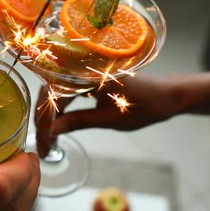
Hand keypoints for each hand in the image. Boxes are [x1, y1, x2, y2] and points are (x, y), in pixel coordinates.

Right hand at [35, 75, 183, 156]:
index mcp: (91, 72)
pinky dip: (60, 106)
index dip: (47, 119)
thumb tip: (52, 131)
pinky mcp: (87, 73)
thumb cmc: (145, 106)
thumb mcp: (111, 119)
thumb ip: (79, 121)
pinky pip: (66, 88)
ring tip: (48, 139)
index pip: (57, 94)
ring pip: (56, 90)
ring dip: (50, 114)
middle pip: (52, 91)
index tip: (45, 141)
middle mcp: (84, 64)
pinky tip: (57, 124)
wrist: (166, 95)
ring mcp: (85, 68)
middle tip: (43, 146)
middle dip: (44, 119)